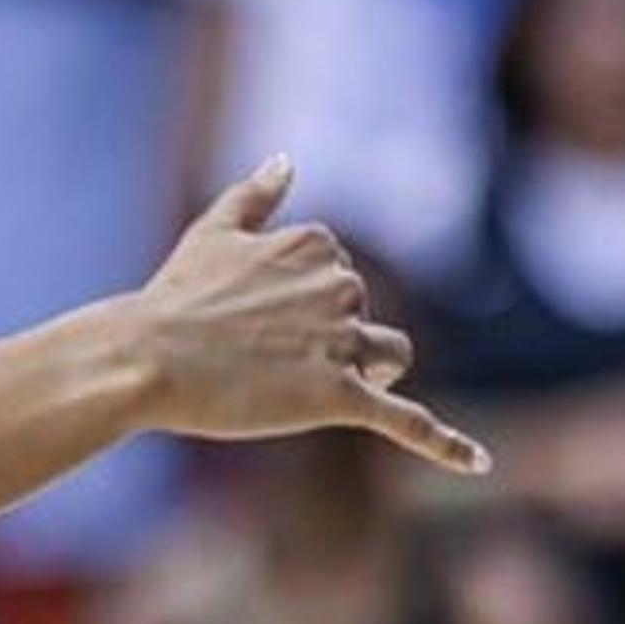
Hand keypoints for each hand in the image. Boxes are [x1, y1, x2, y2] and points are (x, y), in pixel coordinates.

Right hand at [111, 159, 487, 472]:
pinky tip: (479, 463)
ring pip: (390, 354)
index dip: (304, 297)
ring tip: (318, 385)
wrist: (145, 358)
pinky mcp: (337, 395)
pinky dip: (444, 443)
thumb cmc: (173, 297)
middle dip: (330, 335)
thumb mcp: (212, 233)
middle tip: (261, 355)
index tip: (257, 313)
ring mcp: (340, 342)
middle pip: (364, 314)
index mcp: (314, 244)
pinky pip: (405, 420)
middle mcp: (337, 286)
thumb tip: (286, 160)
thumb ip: (255, 195)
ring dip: (368, 368)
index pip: (338, 270)